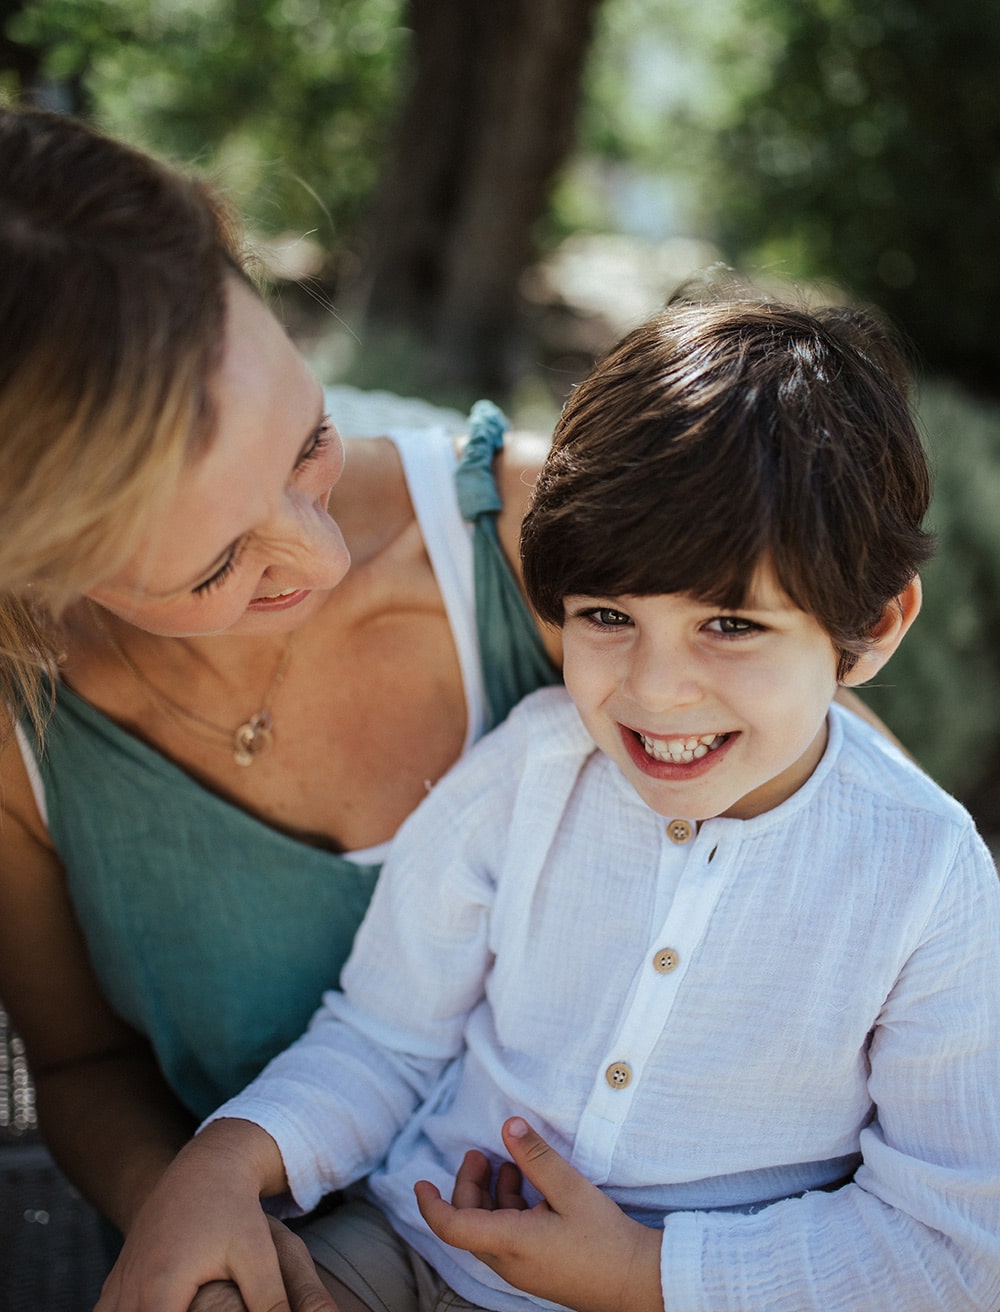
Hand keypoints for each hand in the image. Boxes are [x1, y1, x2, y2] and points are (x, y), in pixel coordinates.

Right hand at [95, 1119, 335, 1311]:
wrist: (205, 1166)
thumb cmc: (233, 1210)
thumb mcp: (257, 1254)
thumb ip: (269, 1301)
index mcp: (161, 1288)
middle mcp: (130, 1291)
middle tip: (199, 1307)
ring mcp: (117, 1287)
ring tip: (184, 1306)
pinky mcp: (116, 1283)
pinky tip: (155, 1308)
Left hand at [414, 1118, 662, 1311]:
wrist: (638, 1282)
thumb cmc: (606, 1240)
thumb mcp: (572, 1190)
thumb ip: (537, 1157)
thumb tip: (508, 1126)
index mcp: (511, 1243)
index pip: (452, 1227)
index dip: (431, 1204)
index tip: (419, 1182)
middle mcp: (509, 1260)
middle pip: (467, 1222)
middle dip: (468, 1184)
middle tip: (480, 1152)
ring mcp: (521, 1267)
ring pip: (486, 1228)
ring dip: (489, 1194)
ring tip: (506, 1161)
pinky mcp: (535, 1267)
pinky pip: (505, 1236)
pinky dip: (507, 1207)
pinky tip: (526, 1184)